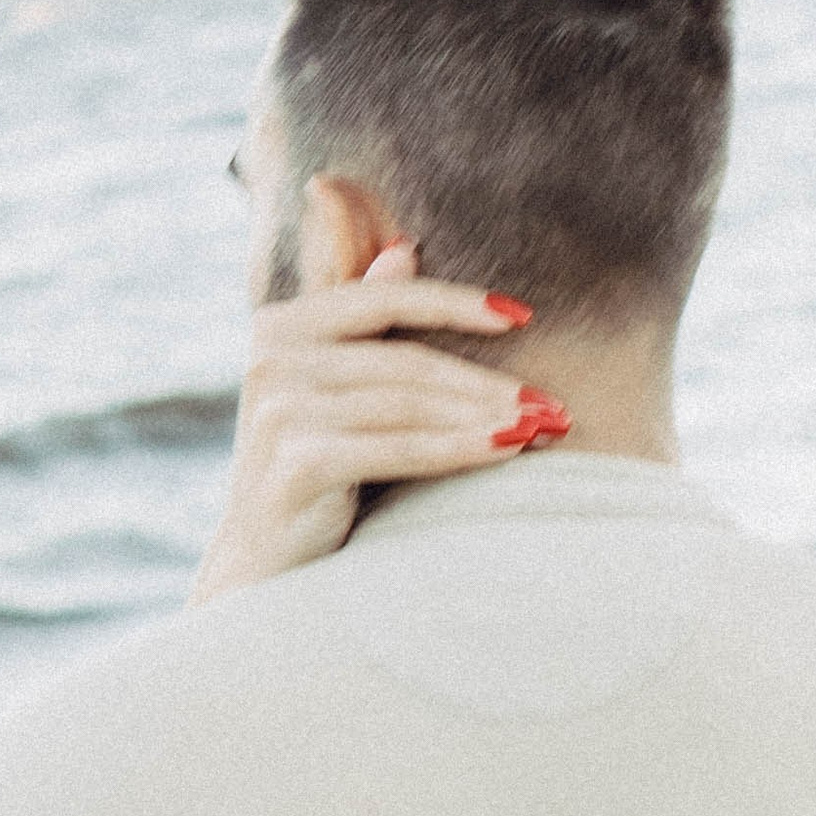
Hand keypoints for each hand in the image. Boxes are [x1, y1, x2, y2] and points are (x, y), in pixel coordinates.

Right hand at [192, 248, 562, 601]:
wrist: (263, 566)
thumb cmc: (311, 471)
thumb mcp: (332, 388)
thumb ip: (361, 318)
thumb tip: (405, 249)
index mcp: (278, 326)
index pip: (383, 298)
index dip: (456, 303)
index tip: (522, 316)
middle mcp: (271, 360)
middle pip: (406, 360)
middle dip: (487, 383)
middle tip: (553, 404)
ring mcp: (278, 411)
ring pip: (409, 403)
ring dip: (486, 416)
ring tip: (541, 429)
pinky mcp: (296, 463)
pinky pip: (399, 447)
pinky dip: (459, 448)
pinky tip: (505, 449)